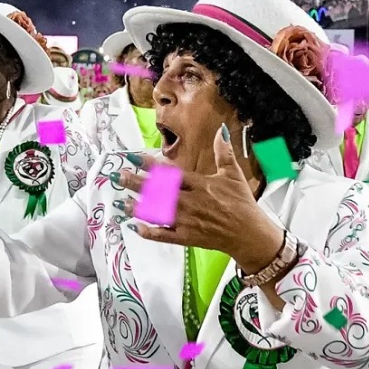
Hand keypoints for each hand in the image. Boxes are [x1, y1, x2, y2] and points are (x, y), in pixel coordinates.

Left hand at [115, 126, 284, 272]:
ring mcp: (188, 221)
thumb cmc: (242, 203)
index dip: (151, 165)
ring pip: (158, 213)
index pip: (171, 173)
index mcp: (200, 185)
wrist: (250, 234)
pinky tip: (135, 228)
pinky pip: (165, 235)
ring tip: (120, 202)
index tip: (133, 158)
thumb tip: (221, 130)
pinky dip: (150, 232)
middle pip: (159, 192)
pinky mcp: (187, 238)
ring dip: (138, 208)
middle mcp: (191, 202)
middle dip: (137, 184)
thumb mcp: (234, 174)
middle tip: (118, 176)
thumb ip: (224, 152)